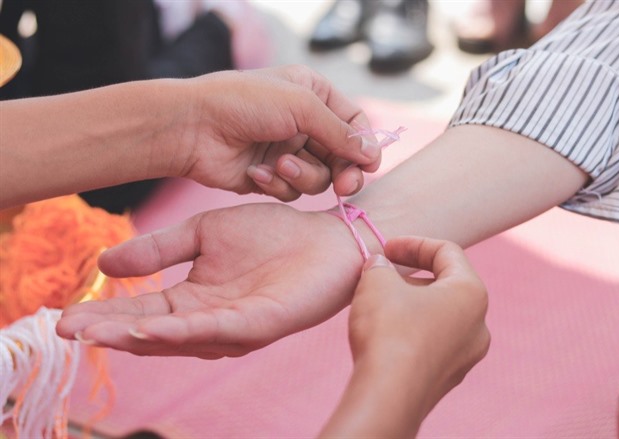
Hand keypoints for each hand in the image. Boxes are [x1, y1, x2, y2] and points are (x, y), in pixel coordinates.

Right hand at [56, 203, 365, 357]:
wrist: (326, 235)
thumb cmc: (272, 234)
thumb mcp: (205, 232)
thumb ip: (160, 248)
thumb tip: (104, 263)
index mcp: (195, 298)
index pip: (142, 308)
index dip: (105, 312)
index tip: (65, 315)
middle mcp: (211, 319)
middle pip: (153, 330)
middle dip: (111, 332)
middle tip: (69, 330)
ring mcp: (235, 325)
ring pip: (180, 337)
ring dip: (139, 337)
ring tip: (100, 333)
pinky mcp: (261, 322)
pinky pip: (218, 329)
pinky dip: (184, 331)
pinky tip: (152, 328)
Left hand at [172, 65, 380, 200]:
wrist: (193, 128)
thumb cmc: (244, 103)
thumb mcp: (300, 106)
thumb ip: (340, 132)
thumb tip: (371, 154)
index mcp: (313, 95)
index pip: (354, 123)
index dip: (365, 145)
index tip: (370, 165)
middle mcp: (304, 124)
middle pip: (342, 157)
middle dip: (343, 172)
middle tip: (345, 186)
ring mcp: (287, 151)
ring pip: (319, 178)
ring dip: (302, 175)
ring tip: (278, 165)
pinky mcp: (271, 176)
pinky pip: (292, 190)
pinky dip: (276, 184)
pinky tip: (256, 172)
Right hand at [350, 237, 489, 409]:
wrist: (387, 395)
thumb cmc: (388, 329)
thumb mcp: (377, 281)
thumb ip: (380, 265)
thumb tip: (379, 265)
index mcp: (471, 293)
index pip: (447, 252)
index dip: (413, 244)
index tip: (386, 249)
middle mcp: (479, 325)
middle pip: (445, 285)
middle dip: (410, 275)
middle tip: (380, 275)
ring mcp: (466, 356)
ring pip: (439, 316)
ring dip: (410, 304)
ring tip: (378, 304)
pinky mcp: (448, 378)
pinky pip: (432, 342)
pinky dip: (411, 330)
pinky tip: (384, 334)